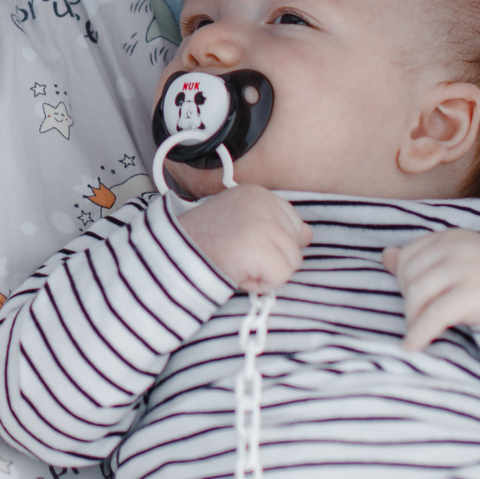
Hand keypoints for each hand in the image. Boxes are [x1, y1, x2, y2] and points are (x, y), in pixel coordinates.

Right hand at [174, 184, 309, 294]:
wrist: (172, 256)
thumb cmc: (203, 242)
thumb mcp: (238, 219)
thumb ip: (270, 222)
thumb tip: (307, 236)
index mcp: (259, 194)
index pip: (295, 224)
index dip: (273, 242)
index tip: (246, 245)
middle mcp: (265, 204)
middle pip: (296, 244)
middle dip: (272, 257)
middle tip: (240, 255)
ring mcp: (265, 226)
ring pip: (291, 263)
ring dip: (265, 273)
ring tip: (236, 264)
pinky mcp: (263, 250)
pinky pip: (279, 279)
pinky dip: (259, 284)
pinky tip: (236, 273)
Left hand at [383, 229, 479, 352]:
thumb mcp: (456, 265)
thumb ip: (421, 259)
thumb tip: (385, 255)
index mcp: (453, 237)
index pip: (409, 255)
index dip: (403, 280)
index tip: (415, 298)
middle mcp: (460, 247)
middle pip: (410, 275)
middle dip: (408, 300)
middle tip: (419, 317)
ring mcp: (468, 269)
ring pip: (417, 294)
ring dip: (412, 318)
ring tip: (419, 330)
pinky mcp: (474, 294)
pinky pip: (434, 316)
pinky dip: (418, 333)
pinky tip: (412, 346)